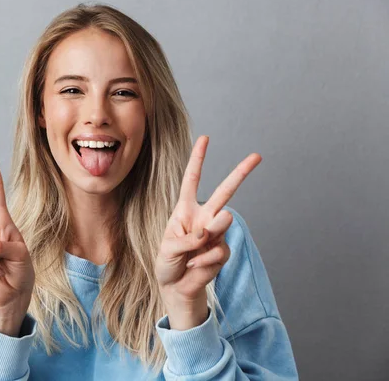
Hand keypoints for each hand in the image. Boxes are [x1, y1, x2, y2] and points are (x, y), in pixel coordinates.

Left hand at [155, 136, 261, 329]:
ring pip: (223, 222)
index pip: (192, 180)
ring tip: (196, 246)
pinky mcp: (222, 250)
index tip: (205, 139)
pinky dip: (203, 260)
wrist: (176, 286)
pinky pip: (218, 250)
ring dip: (209, 234)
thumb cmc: (167, 262)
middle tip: (257, 156)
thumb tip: (211, 230)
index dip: (198, 160)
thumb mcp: (168, 248)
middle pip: (225, 191)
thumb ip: (187, 238)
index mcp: (185, 210)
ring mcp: (215, 233)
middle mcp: (203, 217)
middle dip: (241, 173)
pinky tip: (194, 265)